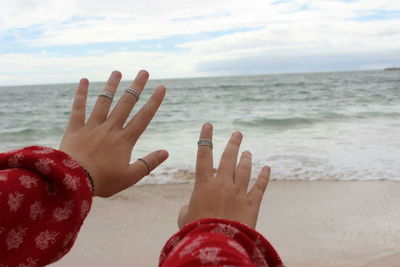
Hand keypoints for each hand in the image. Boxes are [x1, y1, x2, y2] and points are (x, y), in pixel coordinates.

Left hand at [59, 70, 168, 196]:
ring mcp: (92, 127)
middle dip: (136, 87)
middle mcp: (110, 128)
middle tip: (144, 71)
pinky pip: (78, 108)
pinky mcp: (75, 129)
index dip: (154, 102)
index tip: (161, 87)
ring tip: (117, 72)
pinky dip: (81, 94)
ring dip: (111, 86)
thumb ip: (148, 163)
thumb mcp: (130, 176)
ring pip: (104, 102)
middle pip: (126, 104)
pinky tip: (84, 81)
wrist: (74, 181)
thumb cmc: (103, 181)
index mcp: (125, 140)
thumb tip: (166, 152)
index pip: (143, 117)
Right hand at [178, 123, 269, 228]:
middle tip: (238, 134)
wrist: (217, 245)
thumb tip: (189, 206)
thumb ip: (186, 207)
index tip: (208, 125)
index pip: (203, 155)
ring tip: (248, 152)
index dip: (205, 138)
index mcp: (204, 185)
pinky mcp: (252, 204)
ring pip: (244, 169)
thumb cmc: (196, 232)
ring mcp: (239, 192)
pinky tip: (267, 168)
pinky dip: (265, 176)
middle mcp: (222, 184)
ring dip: (246, 159)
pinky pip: (260, 186)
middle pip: (228, 158)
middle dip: (233, 144)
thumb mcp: (184, 218)